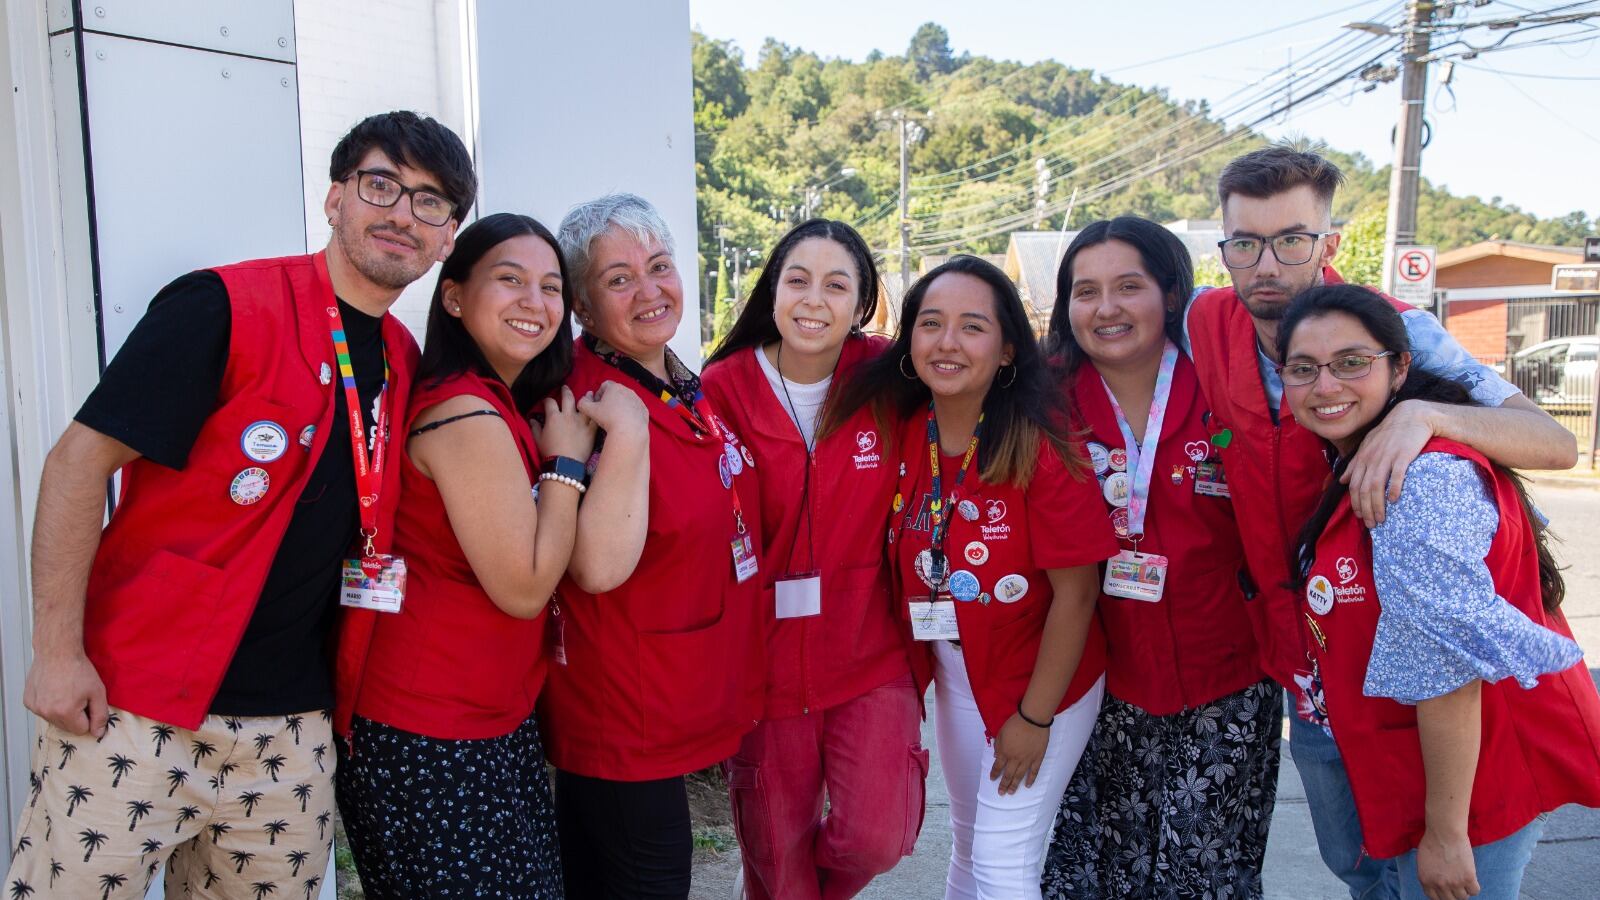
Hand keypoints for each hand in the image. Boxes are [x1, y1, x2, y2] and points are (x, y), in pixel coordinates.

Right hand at [23, 649, 107, 737]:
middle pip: (67, 727)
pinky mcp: (28, 702)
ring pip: (54, 720)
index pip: (81, 730)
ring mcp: (36, 708)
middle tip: (78, 697)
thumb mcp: (97, 692)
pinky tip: (54, 691)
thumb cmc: (79, 669)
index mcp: (66, 712)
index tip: (88, 703)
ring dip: (61, 711)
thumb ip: (100, 715)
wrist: (57, 652)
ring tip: (65, 693)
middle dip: (75, 716)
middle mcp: (47, 713)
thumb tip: (98, 734)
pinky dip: (49, 705)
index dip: (88, 718)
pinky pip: (43, 711)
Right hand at [532, 386, 597, 461]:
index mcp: (554, 417)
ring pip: (585, 405)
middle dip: (566, 391)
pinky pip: (595, 418)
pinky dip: (597, 413)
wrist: (565, 464)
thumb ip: (535, 428)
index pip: (550, 402)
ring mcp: (581, 422)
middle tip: (565, 387)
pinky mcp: (591, 430)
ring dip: (587, 398)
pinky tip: (598, 409)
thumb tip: (531, 419)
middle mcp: (568, 415)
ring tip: (589, 394)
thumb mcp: (538, 439)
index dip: (548, 400)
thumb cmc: (549, 452)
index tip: (547, 401)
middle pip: (568, 398)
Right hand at [578, 381, 647, 438]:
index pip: (604, 385)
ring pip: (626, 400)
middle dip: (610, 400)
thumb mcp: (589, 410)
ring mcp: (638, 400)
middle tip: (605, 412)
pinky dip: (630, 413)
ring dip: (620, 406)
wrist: (629, 430)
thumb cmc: (608, 418)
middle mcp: (628, 390)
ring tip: (615, 418)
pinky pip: (635, 409)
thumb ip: (583, 403)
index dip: (599, 394)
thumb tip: (583, 400)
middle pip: (616, 392)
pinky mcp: (644, 409)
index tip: (597, 405)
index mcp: (614, 387)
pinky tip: (625, 422)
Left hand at [989, 711, 1049, 794]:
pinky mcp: (1037, 758)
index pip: (997, 766)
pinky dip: (1031, 779)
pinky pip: (1034, 772)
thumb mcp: (1001, 732)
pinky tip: (1027, 785)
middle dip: (1003, 784)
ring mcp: (1027, 760)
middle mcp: (1015, 759)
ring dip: (1014, 785)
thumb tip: (996, 755)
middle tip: (1001, 793)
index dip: (994, 774)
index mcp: (1005, 752)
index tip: (992, 779)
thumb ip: (998, 745)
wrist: (1032, 719)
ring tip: (1011, 792)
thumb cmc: (1015, 723)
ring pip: (1020, 776)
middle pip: (1008, 775)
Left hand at [1341, 398, 1433, 527]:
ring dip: (1377, 505)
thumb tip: (1342, 479)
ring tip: (1381, 519)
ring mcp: (1387, 457)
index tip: (1361, 517)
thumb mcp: (1368, 445)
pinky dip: (1393, 489)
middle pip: (1363, 489)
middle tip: (1371, 524)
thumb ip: (1355, 463)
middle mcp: (1371, 459)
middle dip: (1366, 510)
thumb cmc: (1390, 432)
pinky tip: (1394, 501)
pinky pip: (1396, 475)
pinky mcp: (1403, 455)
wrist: (1412, 416)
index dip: (1355, 503)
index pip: (1354, 485)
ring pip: (1376, 486)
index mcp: (1362, 458)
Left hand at [1416, 826, 1478, 899]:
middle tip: (1457, 884)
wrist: (1444, 832)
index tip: (1447, 891)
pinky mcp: (1468, 878)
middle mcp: (1439, 884)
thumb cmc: (1432, 841)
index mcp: (1426, 881)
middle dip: (1454, 893)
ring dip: (1464, 890)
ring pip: (1463, 897)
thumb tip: (1437, 885)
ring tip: (1463, 878)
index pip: (1435, 898)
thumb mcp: (1423, 862)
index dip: (1442, 895)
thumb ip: (1429, 876)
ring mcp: (1454, 883)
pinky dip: (1474, 886)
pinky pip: (1475, 891)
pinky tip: (1471, 877)